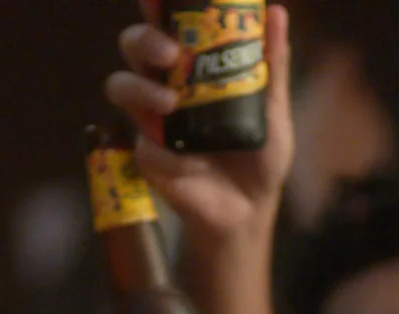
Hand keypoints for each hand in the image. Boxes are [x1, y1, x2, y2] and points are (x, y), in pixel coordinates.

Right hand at [105, 2, 294, 243]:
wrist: (249, 208)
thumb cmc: (259, 154)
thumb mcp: (273, 108)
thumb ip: (272, 64)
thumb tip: (277, 13)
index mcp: (192, 67)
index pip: (167, 25)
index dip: (156, 5)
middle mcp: (165, 84)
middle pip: (134, 46)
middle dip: (145, 40)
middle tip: (172, 52)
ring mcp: (151, 119)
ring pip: (121, 86)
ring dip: (140, 89)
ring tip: (171, 102)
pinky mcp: (147, 156)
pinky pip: (143, 145)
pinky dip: (166, 154)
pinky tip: (190, 164)